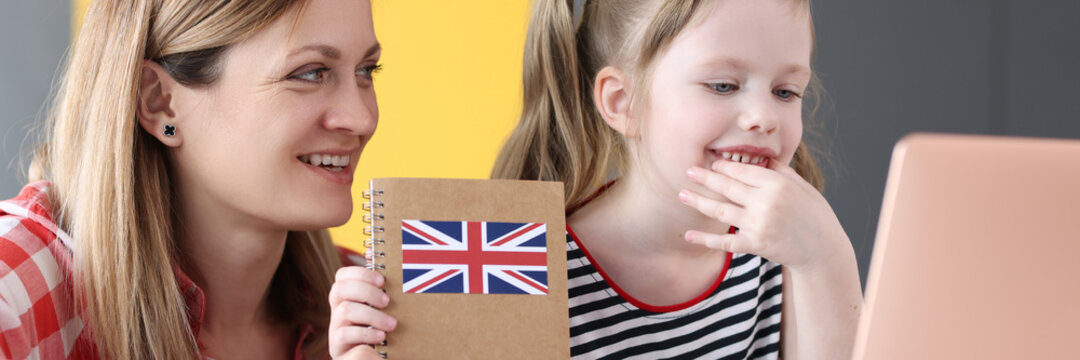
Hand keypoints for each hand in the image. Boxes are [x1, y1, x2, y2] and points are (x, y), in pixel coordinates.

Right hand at [329, 266, 397, 358]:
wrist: (376, 357)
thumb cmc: (382, 328)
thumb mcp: (382, 307)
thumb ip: (379, 286)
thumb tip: (372, 252)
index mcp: (347, 297)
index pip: (342, 275)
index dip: (360, 273)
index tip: (382, 281)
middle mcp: (337, 311)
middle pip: (339, 289)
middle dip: (366, 291)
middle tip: (387, 301)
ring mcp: (335, 329)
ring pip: (344, 311)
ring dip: (371, 315)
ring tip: (391, 324)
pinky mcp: (337, 347)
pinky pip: (344, 334)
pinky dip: (365, 334)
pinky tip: (381, 337)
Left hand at [679, 160, 850, 271]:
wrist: (823, 250)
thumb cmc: (814, 214)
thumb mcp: (802, 186)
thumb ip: (780, 171)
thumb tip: (760, 157)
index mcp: (778, 184)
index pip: (743, 171)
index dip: (724, 166)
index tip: (711, 163)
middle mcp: (766, 202)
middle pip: (727, 187)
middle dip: (705, 178)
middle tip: (687, 171)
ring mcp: (759, 224)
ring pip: (721, 210)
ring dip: (698, 202)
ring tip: (681, 194)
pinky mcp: (755, 244)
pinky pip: (725, 241)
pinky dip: (706, 239)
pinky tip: (688, 235)